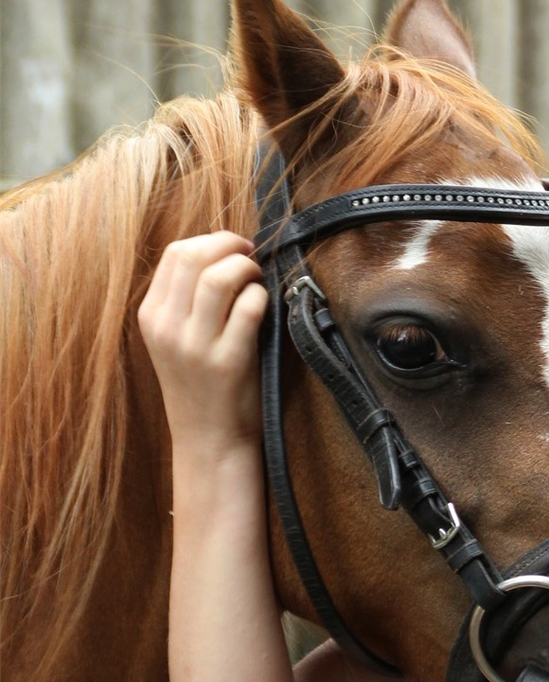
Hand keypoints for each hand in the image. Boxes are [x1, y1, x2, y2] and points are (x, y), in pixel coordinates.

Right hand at [138, 231, 267, 450]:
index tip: (233, 248)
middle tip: (251, 255)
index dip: (211, 241)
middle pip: (194, 256)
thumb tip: (223, 254)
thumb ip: (188, 301)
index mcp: (151, 316)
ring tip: (258, 279)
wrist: (209, 440)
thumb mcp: (176, 340)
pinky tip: (264, 306)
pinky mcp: (228, 362)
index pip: (175, 254)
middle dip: (229, 245)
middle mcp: (167, 327)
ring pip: (219, 277)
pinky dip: (261, 297)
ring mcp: (195, 345)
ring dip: (247, 268)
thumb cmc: (201, 386)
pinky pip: (248, 308)